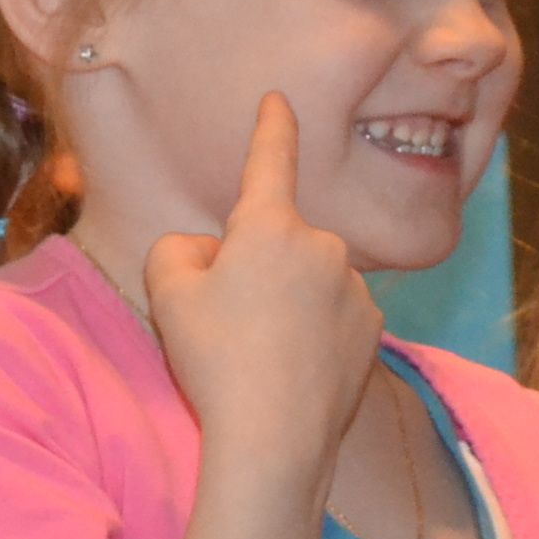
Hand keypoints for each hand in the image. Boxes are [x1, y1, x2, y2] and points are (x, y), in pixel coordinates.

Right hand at [143, 93, 378, 492]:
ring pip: (305, 282)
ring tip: (254, 355)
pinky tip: (288, 370)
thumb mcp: (166, 295)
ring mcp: (356, 290)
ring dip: (281, 302)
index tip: (277, 100)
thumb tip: (208, 251)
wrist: (275, 438)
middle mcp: (324, 247)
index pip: (271, 162)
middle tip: (218, 320)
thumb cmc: (216, 359)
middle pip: (274, 242)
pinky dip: (310, 333)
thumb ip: (177, 250)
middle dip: (250, 265)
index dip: (271, 129)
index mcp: (271, 229)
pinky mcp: (373, 331)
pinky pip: (331, 316)